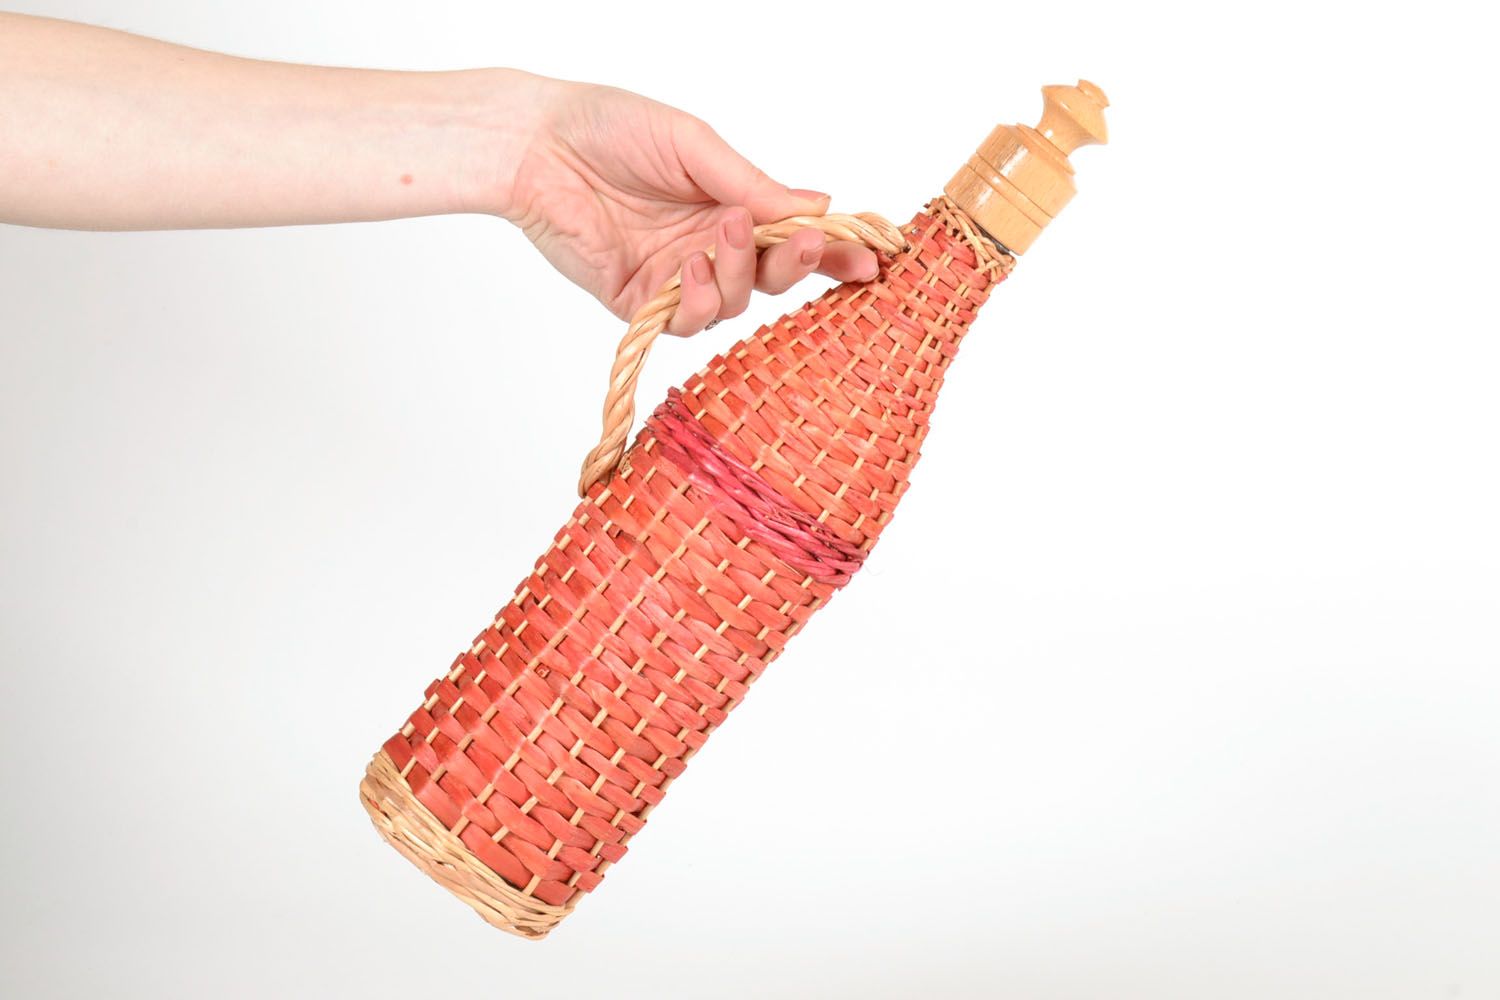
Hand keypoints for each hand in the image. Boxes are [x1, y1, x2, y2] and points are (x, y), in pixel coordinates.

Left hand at [497, 80, 879, 334]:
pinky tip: (687, 267)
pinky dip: (696, 299)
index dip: (833, 251)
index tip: (871, 258)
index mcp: (730, 205)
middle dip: (797, 266)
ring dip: (739, 275)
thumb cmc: (612, 128)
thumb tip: (821, 204)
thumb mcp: (696, 146)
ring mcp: (675, 277)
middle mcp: (709, 247)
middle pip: (773, 279)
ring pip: (733, 305)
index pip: (792, 238)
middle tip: (806, 244)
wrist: (538, 145)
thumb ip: (752, 184)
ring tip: (721, 234)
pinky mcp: (638, 301)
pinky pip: (683, 321)